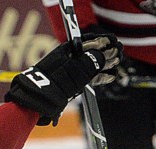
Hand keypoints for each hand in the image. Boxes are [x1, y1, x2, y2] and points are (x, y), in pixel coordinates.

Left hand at [4, 34, 121, 125]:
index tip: (112, 41)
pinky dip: (98, 77)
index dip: (100, 40)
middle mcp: (68, 60)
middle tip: (118, 52)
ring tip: (116, 62)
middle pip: (89, 53)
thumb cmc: (52, 83)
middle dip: (104, 53)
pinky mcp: (70, 86)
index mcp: (65, 51)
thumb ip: (90, 62)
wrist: (36, 101)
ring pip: (90, 66)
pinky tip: (109, 77)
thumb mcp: (74, 70)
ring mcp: (69, 73)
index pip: (86, 42)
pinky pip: (87, 79)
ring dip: (103, 65)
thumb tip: (103, 55)